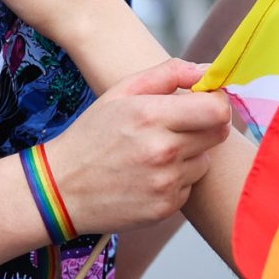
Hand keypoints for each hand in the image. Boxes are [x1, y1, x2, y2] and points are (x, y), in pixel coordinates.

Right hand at [42, 59, 232, 235]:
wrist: (60, 188)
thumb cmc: (92, 135)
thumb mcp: (120, 93)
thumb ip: (167, 74)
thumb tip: (208, 71)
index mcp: (150, 116)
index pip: (217, 110)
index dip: (218, 102)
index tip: (207, 101)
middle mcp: (162, 151)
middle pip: (218, 134)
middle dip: (207, 125)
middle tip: (183, 125)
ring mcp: (165, 183)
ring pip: (204, 161)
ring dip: (190, 155)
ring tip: (155, 153)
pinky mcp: (164, 207)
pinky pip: (189, 186)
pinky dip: (176, 180)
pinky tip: (148, 175)